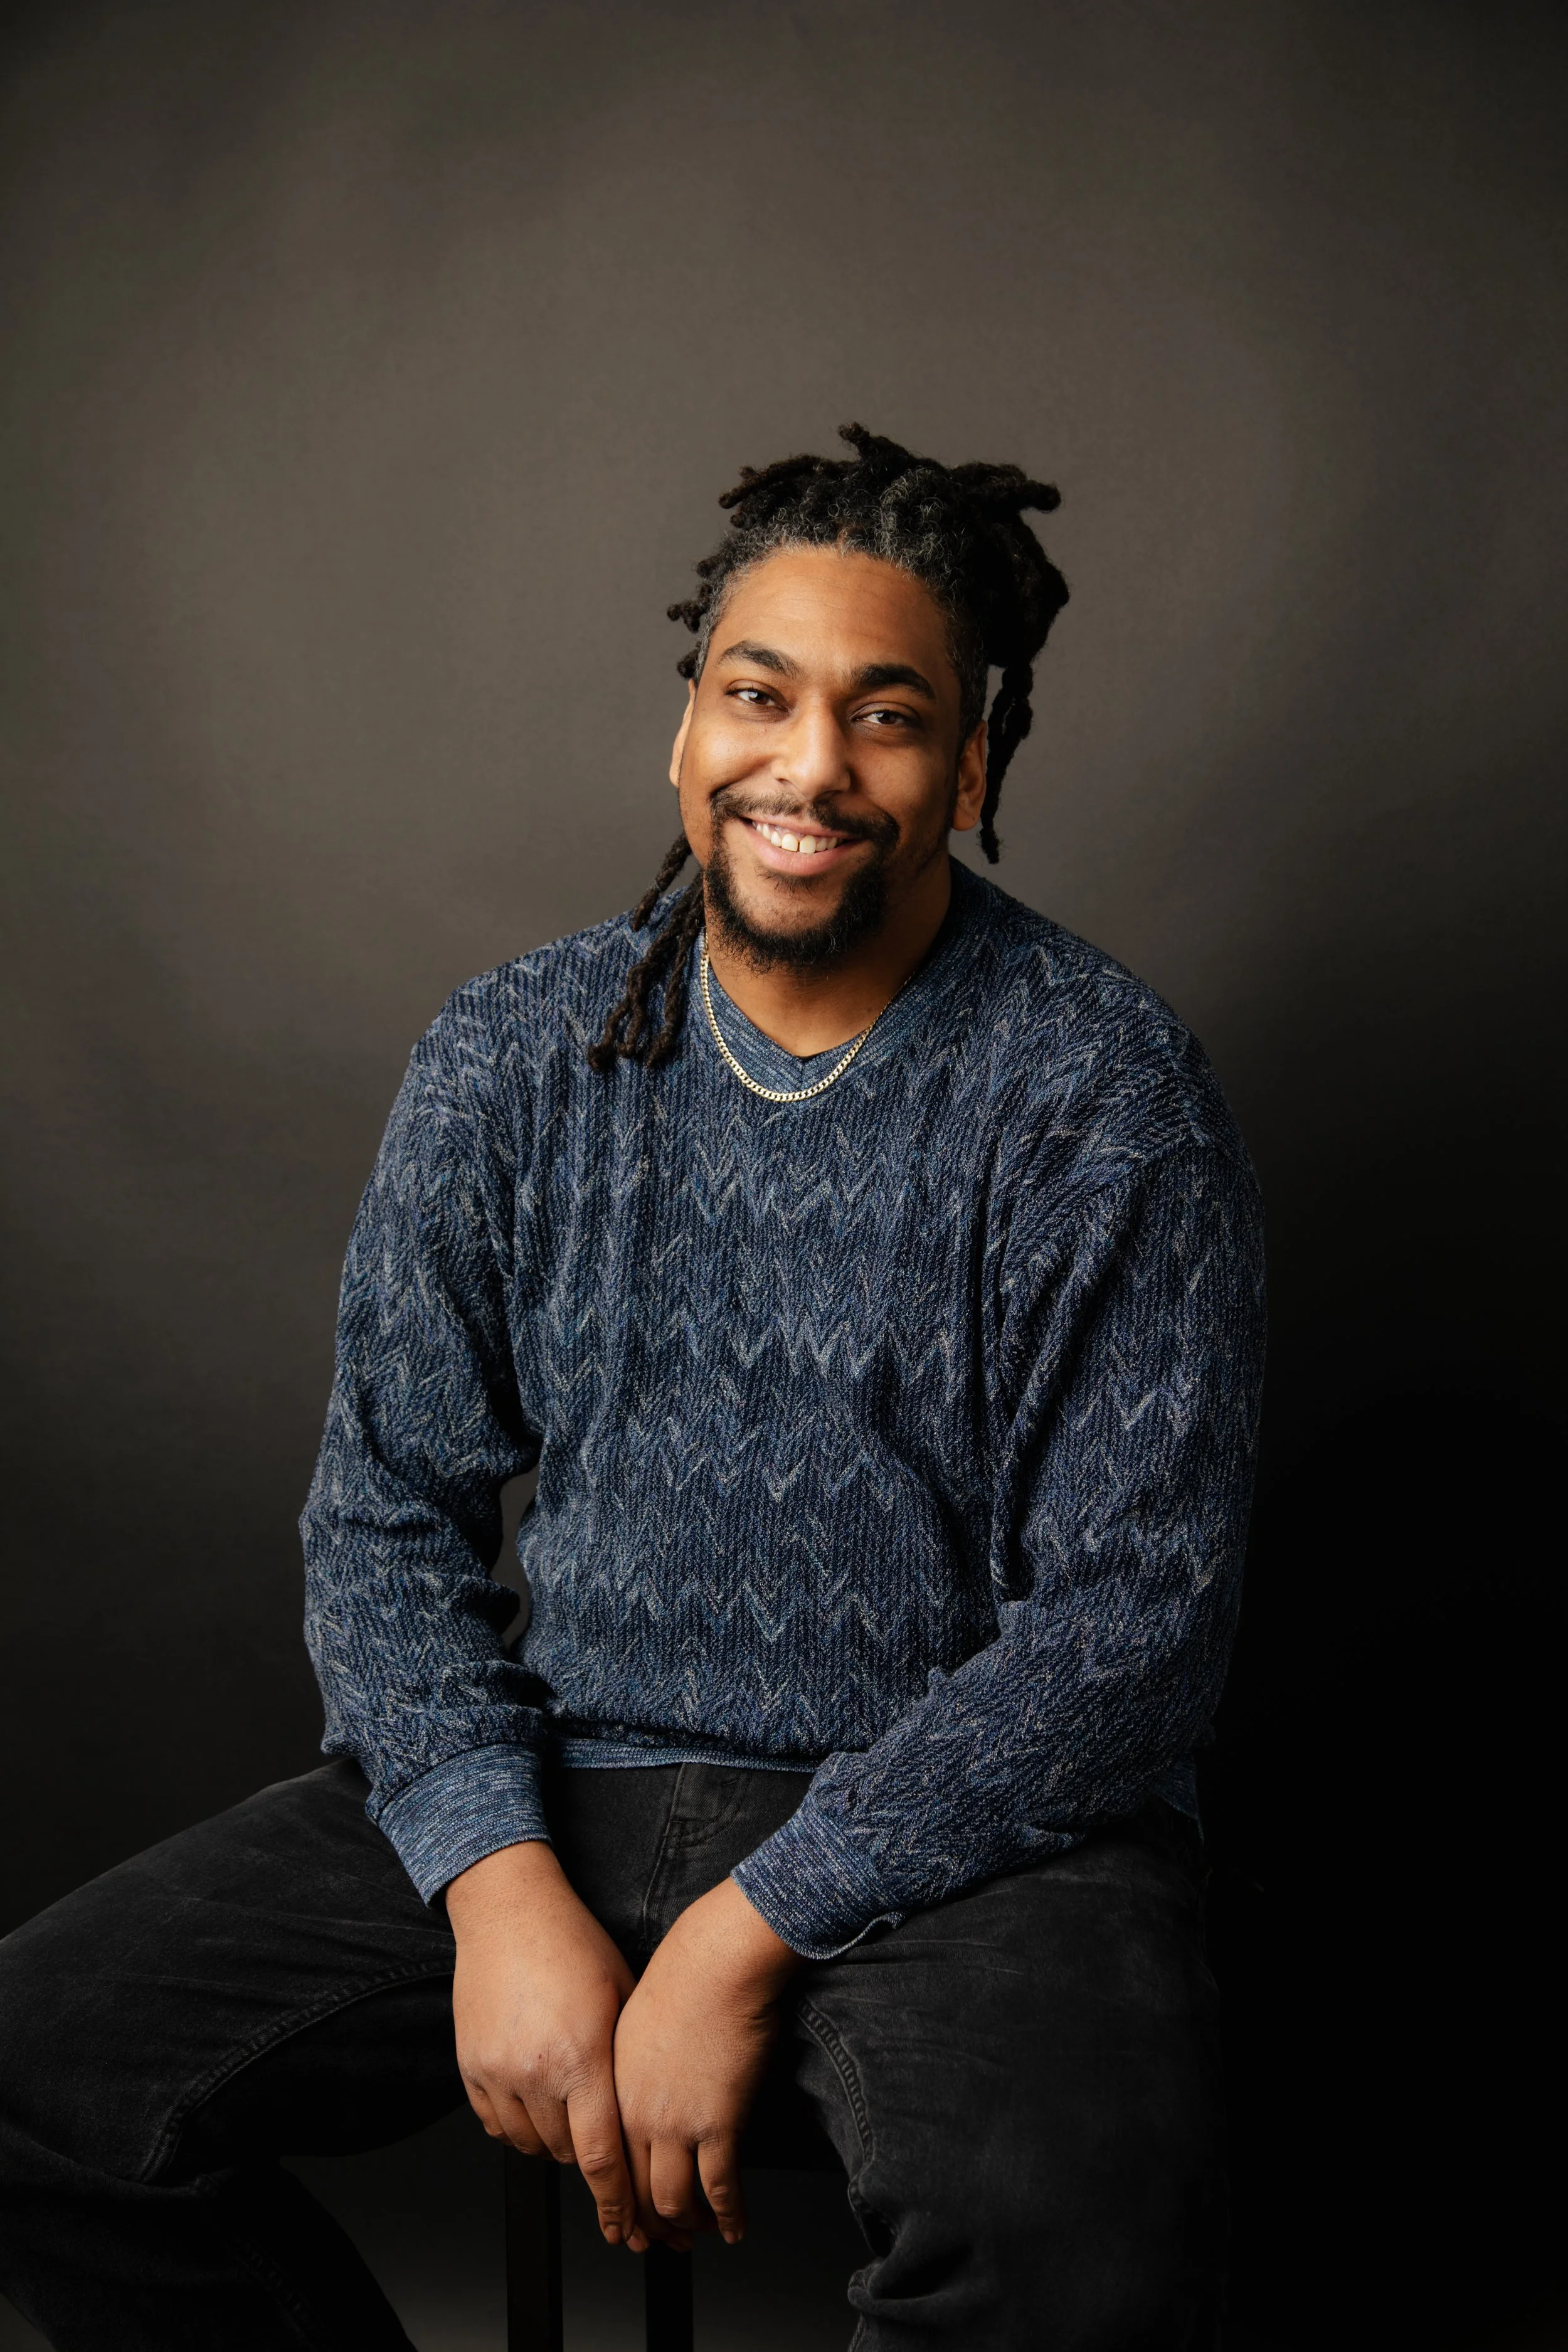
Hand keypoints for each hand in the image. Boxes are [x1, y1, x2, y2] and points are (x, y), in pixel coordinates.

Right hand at [446, 1840, 645, 2247]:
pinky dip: (518, 2124)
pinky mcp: (469, 2066)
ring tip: (568, 2104)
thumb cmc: (573, 1944)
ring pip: (530, 2144)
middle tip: (602, 2134)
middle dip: (589, 2155)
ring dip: (553, 2140)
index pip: (601, 2157)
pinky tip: (534, 2096)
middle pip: (565, 2154)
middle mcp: (536, 2071)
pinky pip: (495, 2123)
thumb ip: (629, 2060)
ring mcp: (496, 2071)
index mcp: (582, 2056)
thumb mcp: (623, 1996)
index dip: (618, 2202)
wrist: (509, 1910)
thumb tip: (644, 2115)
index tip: (627, 2228)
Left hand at [613, 1875, 800, 2248]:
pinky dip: (727, 2216)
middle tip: (661, 2244)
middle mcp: (637, 2113)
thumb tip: (641, 2091)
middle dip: (648, 2228)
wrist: (718, 1960)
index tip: (624, 2223)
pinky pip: (719, 2189)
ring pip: (673, 2201)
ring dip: (687, 2227)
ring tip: (700, 2235)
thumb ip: (631, 2067)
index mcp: (613, 2088)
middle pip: (635, 2192)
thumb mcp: (634, 2022)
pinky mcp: (719, 2124)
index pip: (606, 2166)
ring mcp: (676, 2123)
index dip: (616, 2204)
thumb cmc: (684, 1975)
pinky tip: (734, 2227)